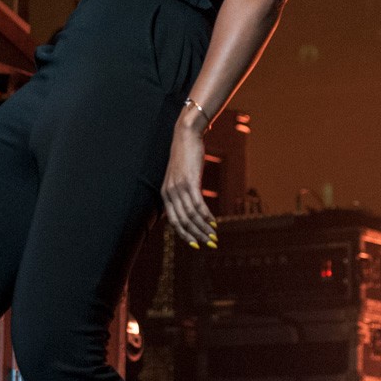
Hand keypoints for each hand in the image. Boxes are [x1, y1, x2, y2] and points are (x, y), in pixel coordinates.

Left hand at [161, 118, 217, 249]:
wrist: (186, 135)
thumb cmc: (185, 157)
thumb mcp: (180, 177)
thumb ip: (182, 193)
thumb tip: (191, 209)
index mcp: (165, 195)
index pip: (174, 222)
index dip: (185, 236)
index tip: (197, 245)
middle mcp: (169, 193)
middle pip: (183, 222)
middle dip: (197, 236)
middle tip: (210, 244)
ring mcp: (179, 187)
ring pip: (191, 215)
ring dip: (204, 228)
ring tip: (215, 236)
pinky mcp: (190, 181)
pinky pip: (198, 204)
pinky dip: (206, 215)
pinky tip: (214, 222)